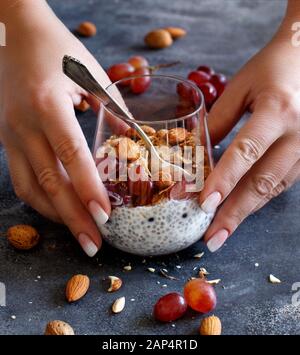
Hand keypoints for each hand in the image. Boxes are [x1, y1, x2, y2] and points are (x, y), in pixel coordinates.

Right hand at [0, 1, 111, 255]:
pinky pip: (22, 179)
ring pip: (30, 188)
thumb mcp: (90, 73)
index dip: (88, 188)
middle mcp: (24, 125)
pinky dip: (41, 201)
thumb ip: (114, 107)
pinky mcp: (8, 140)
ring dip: (55, 216)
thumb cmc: (56, 49)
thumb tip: (136, 138)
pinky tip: (60, 211)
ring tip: (79, 235)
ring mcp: (11, 135)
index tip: (105, 217)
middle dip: (73, 217)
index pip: (71, 156)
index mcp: (48, 105)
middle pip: (49, 182)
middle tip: (94, 244)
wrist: (13, 33)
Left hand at [200, 30, 299, 251]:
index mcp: (278, 109)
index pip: (246, 151)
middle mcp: (299, 133)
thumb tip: (198, 154)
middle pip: (263, 181)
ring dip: (246, 212)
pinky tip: (240, 210)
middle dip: (235, 213)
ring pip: (274, 188)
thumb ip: (218, 120)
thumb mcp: (241, 86)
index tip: (204, 204)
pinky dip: (258, 199)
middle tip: (212, 238)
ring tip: (222, 232)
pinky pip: (281, 183)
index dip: (224, 179)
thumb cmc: (273, 69)